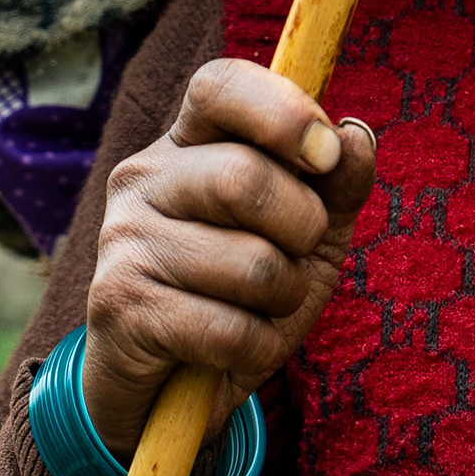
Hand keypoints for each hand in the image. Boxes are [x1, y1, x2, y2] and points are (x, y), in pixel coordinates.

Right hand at [79, 58, 378, 455]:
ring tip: (258, 310)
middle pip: (245, 177)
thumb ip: (336, 185)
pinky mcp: (118, 305)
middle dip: (302, 230)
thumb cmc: (242, 297)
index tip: (325, 154)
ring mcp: (123, 239)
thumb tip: (356, 137)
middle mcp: (144, 178)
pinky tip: (233, 349)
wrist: (166, 391)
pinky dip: (257, 348)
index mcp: (188, 143)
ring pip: (251, 263)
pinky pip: (229, 329)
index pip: (220, 85)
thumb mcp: (307, 238)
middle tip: (296, 258)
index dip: (282, 111)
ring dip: (283, 299)